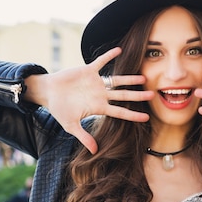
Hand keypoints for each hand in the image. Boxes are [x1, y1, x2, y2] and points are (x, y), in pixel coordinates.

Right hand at [24, 47, 153, 153]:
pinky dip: (109, 56)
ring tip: (143, 77)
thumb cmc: (59, 110)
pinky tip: (119, 50)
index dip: (133, 115)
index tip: (147, 118)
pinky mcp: (88, 71)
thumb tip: (94, 151)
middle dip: (138, 96)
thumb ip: (84, 137)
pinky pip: (101, 62)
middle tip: (153, 95)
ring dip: (130, 78)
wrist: (48, 93)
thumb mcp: (71, 126)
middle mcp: (101, 95)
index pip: (120, 112)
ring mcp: (96, 83)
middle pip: (124, 96)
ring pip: (117, 80)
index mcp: (99, 107)